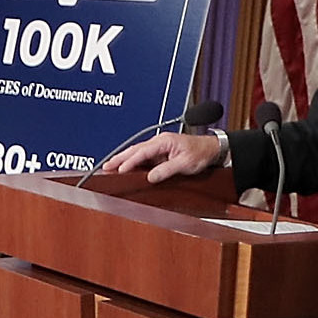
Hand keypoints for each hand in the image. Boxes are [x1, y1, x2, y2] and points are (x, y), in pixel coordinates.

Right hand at [98, 130, 227, 183]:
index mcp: (164, 141)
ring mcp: (159, 146)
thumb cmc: (201, 153)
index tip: (120, 169)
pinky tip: (126, 166)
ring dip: (123, 158)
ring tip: (110, 166)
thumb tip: (151, 177)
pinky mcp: (160, 152)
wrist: (212, 149)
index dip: (130, 161)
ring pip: (137, 151)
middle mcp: (159, 141)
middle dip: (119, 158)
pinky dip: (132, 160)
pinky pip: (143, 155)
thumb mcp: (185, 164)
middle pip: (134, 149)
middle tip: (105, 166)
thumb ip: (167, 170)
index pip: (142, 152)